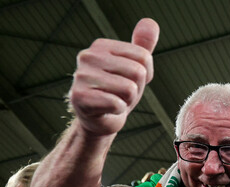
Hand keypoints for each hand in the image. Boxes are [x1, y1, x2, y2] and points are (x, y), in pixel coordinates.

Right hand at [69, 18, 158, 136]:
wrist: (99, 120)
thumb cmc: (118, 92)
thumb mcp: (134, 68)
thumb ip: (142, 46)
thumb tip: (150, 22)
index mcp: (101, 45)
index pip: (144, 57)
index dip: (144, 75)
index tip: (129, 80)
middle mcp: (88, 56)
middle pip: (138, 72)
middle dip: (136, 89)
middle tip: (120, 94)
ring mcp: (81, 76)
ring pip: (129, 89)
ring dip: (127, 101)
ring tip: (113, 100)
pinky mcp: (79, 97)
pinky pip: (117, 103)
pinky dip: (118, 110)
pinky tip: (106, 109)